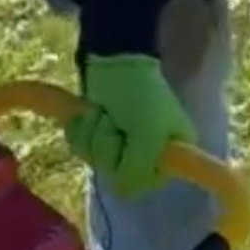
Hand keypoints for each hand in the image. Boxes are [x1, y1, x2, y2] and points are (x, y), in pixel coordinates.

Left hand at [67, 54, 196, 197]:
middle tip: (116, 122)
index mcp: (170, 153)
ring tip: (104, 112)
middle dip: (107, 144)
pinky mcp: (97, 133)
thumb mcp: (149, 134)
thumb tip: (123, 190)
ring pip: (94, 158)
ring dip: (93, 133)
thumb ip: (140, 168)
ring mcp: (119, 143)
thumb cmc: (140, 94)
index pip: (144, 182)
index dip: (130, 167)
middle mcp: (146, 152)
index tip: (130, 145)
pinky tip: (90, 112)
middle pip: (114, 171)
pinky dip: (81, 128)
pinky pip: (80, 146)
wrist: (114, 59)